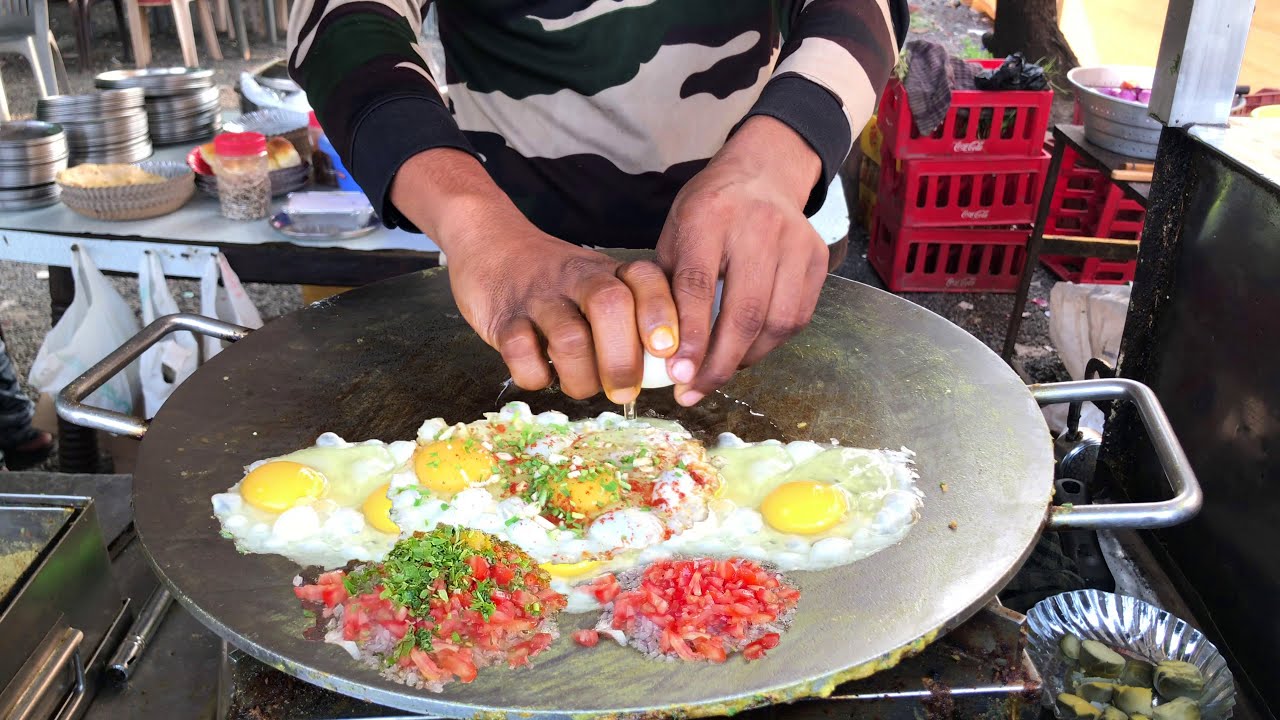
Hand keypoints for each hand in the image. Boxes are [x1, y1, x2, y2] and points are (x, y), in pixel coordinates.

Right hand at [391, 148, 678, 403]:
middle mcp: (578, 278)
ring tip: (580, 385)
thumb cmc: (562, 284)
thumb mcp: (603, 286)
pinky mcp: (503, 319)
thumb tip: (669, 373)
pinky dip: (535, 376)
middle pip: (610, 307)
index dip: (662, 315)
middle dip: (622, 360)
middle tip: (623, 390)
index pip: (647, 280)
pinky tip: (542, 374)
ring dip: (581, 378)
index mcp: (611, 272)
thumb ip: (636, 321)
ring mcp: (539, 298)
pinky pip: (521, 353)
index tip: (666, 351)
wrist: (492, 247)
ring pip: (569, 338)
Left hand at [657, 116, 828, 405]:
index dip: (690, 338)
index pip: (698, 287)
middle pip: (745, 313)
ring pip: (776, 322)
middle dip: (718, 363)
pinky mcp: (817, 258)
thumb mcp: (675, 234)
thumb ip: (668, 286)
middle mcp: (757, 227)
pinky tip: (746, 350)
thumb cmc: (708, 212)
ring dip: (745, 359)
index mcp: (709, 217)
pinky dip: (769, 344)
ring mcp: (795, 242)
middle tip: (695, 390)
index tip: (678, 376)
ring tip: (718, 372)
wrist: (763, 173)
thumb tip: (659, 352)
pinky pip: (797, 318)